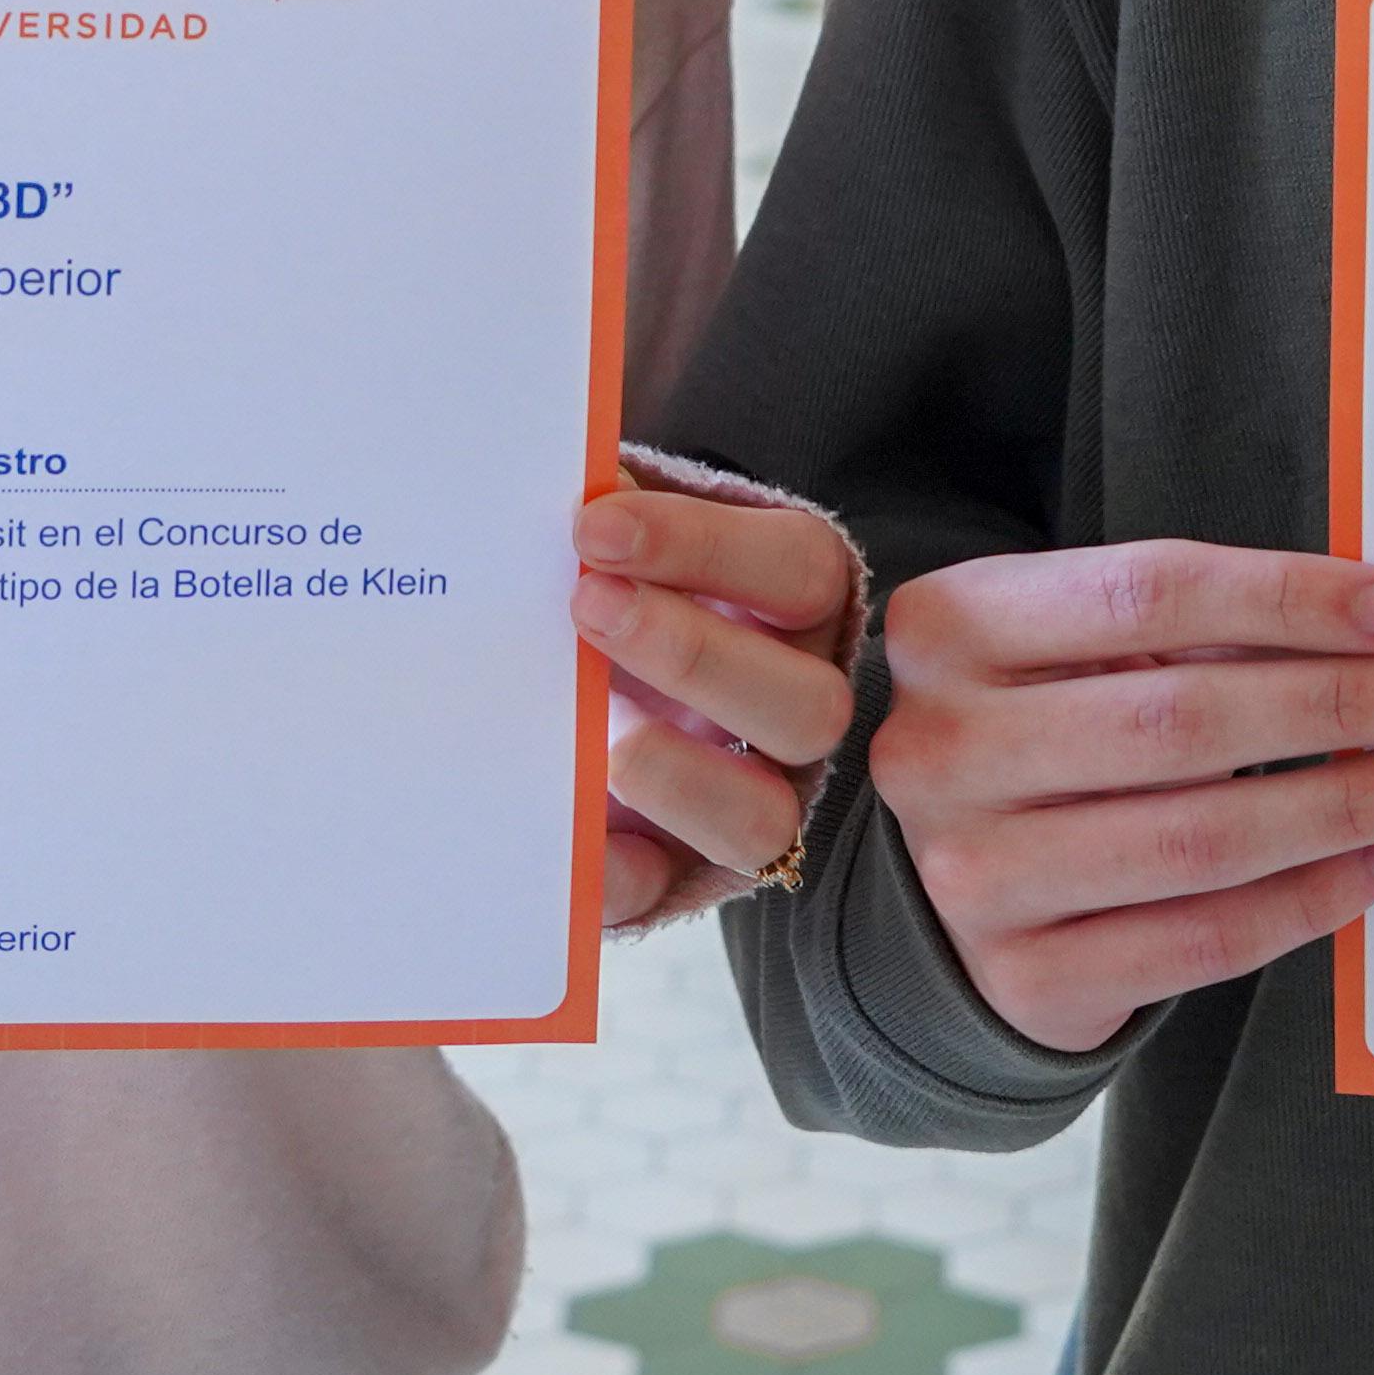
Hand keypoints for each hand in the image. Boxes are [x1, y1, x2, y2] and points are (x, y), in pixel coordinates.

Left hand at [576, 485, 860, 928]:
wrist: (574, 658)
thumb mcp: (622, 539)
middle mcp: (796, 708)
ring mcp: (748, 800)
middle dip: (694, 657)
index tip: (593, 528)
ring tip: (592, 732)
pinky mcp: (678, 872)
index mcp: (798, 608)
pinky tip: (566, 825)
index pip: (796, 570)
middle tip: (585, 608)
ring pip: (763, 818)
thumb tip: (570, 486)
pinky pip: (662, 888)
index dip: (704, 549)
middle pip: (808, 706)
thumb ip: (610, 516)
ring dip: (677, 775)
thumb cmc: (611, 576)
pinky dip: (615, 867)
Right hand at [873, 543, 1373, 1054]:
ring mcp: (974, 875)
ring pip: (1202, 840)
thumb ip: (1191, 627)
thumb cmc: (1040, 727)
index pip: (1147, 594)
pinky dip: (1312, 899)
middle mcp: (942, 750)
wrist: (945, 875)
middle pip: (1181, 720)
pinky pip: (1204, 942)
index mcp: (952, 628)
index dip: (1285, 598)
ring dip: (1346, 805)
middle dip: (1337, 705)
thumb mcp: (1072, 645)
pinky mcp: (1026, 977)